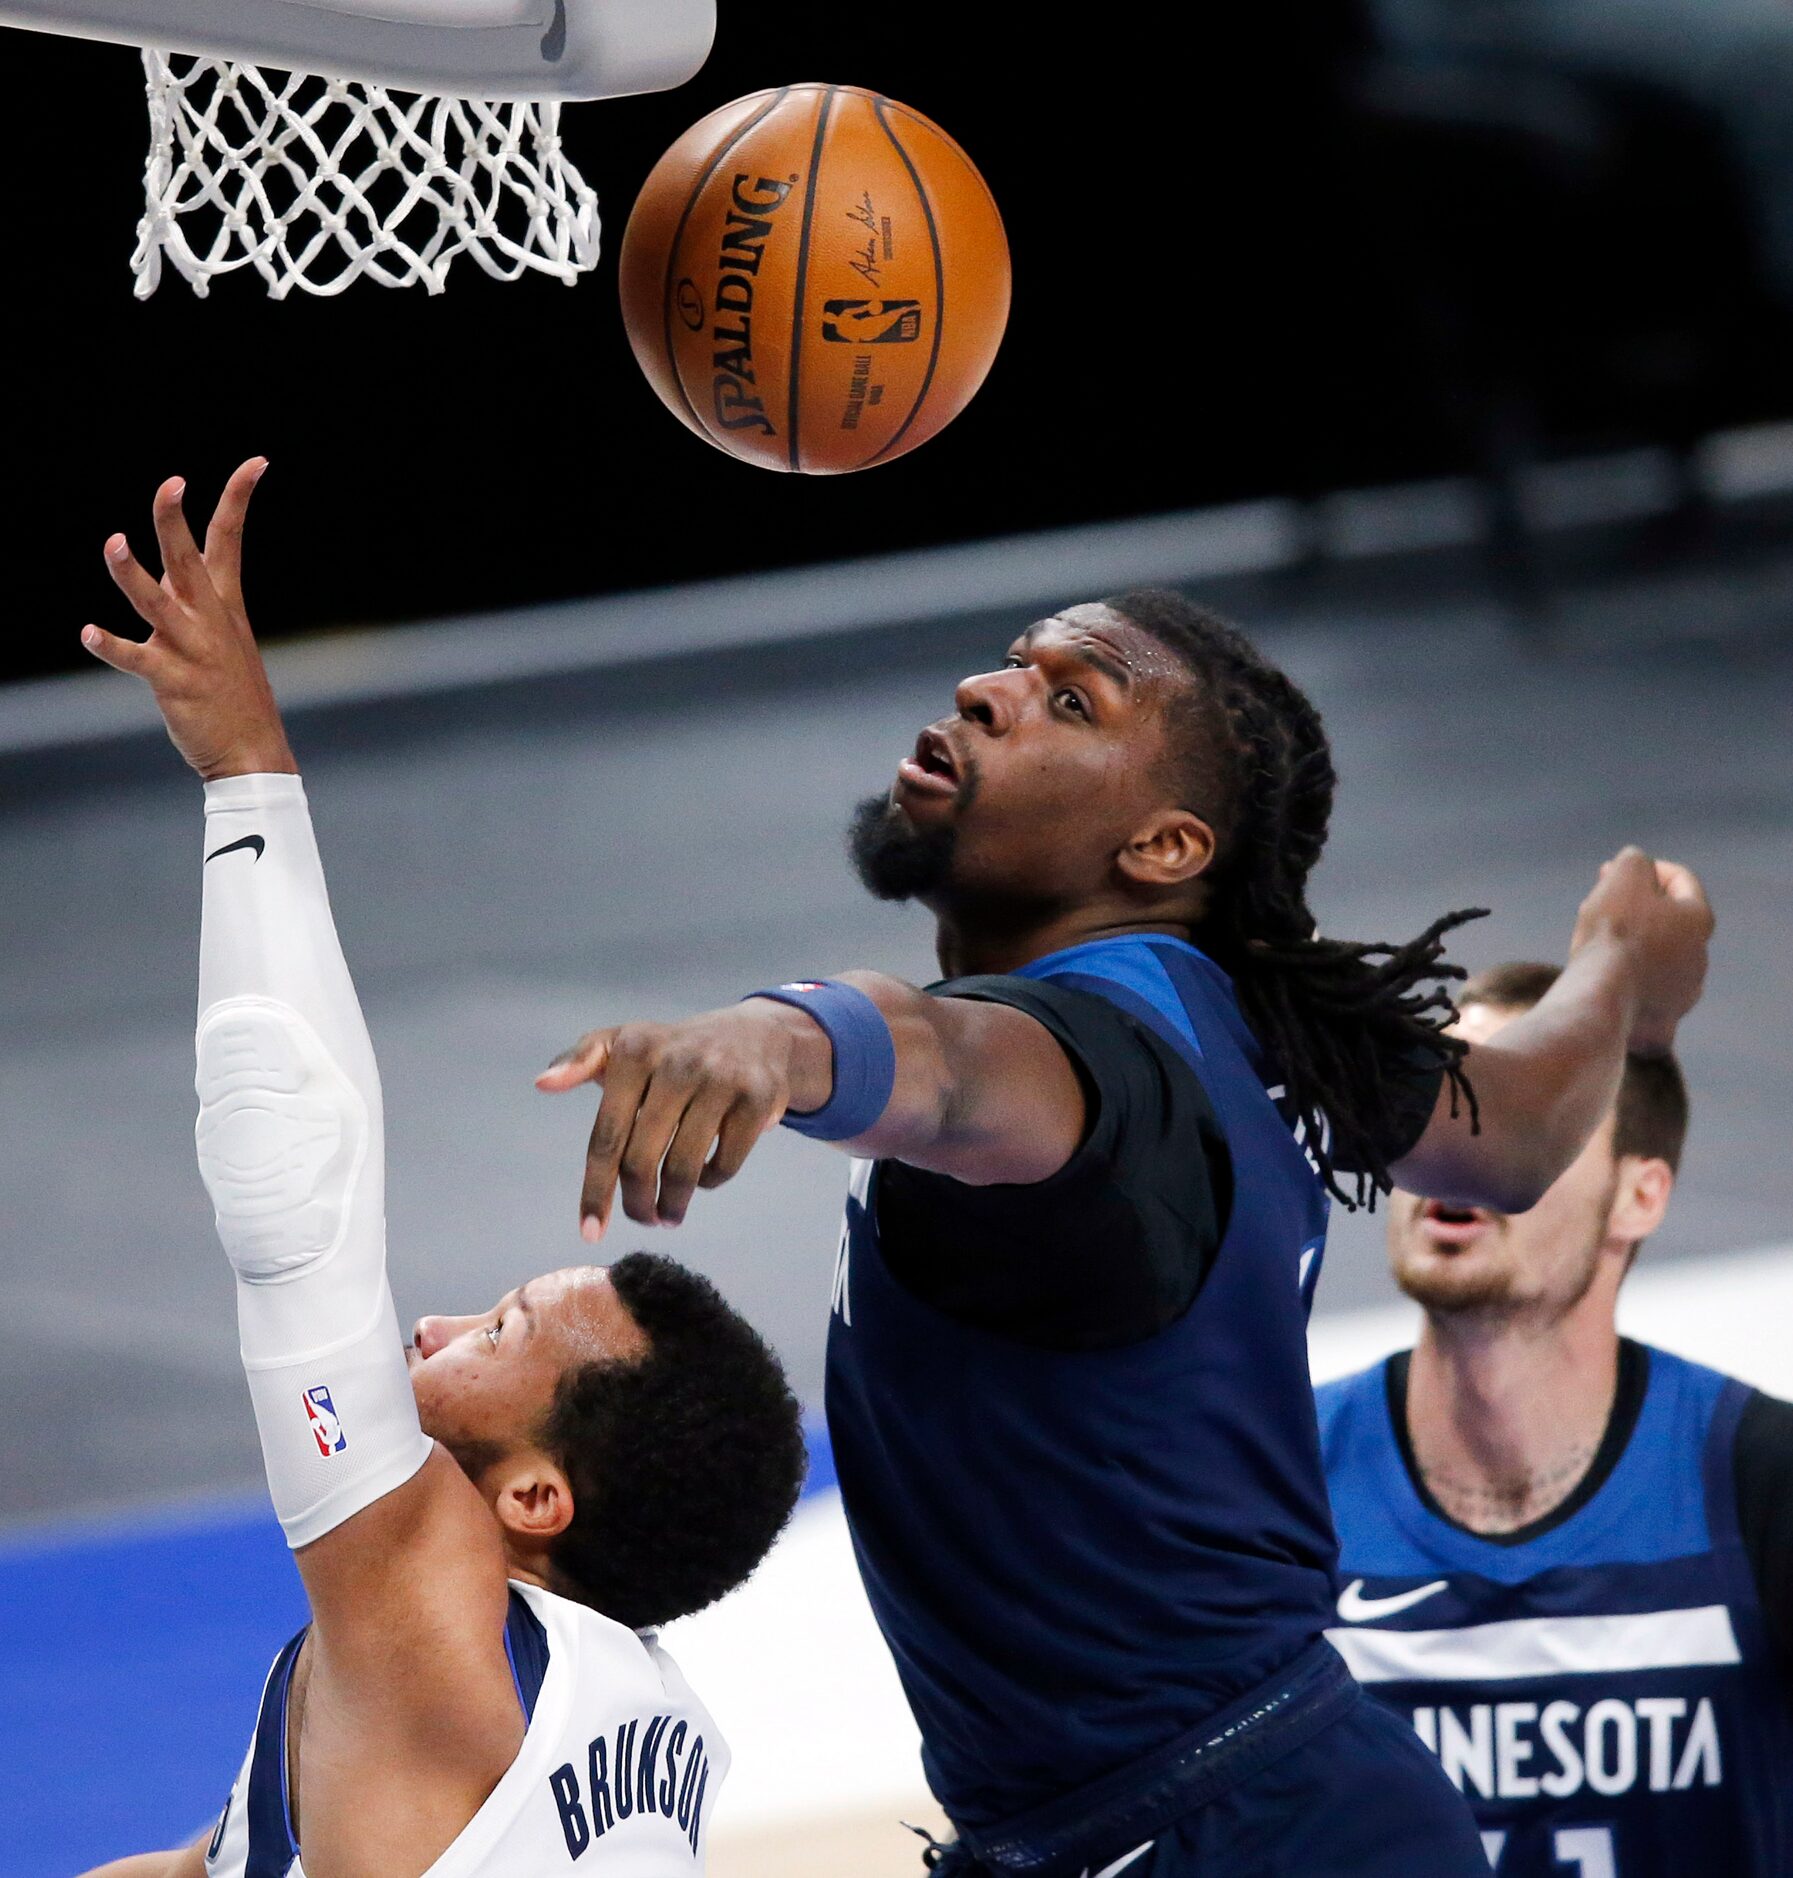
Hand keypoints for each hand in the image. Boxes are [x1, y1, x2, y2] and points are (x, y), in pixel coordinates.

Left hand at [81, 461, 294, 780]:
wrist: (252, 752)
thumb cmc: (236, 699)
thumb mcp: (226, 642)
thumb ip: (195, 606)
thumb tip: (169, 576)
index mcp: (224, 605)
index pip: (231, 538)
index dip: (241, 496)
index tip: (256, 463)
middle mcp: (208, 619)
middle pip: (188, 557)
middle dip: (175, 519)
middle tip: (172, 484)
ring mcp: (191, 649)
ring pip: (155, 601)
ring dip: (131, 572)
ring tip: (115, 543)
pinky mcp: (172, 681)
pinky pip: (136, 658)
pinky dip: (112, 645)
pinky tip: (89, 633)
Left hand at [535, 1005, 811, 1238]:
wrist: (755, 1036)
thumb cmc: (674, 1051)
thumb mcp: (626, 1043)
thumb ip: (581, 1060)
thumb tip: (541, 1083)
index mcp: (635, 1050)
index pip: (606, 1136)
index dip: (596, 1190)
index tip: (590, 1231)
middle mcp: (677, 1061)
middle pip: (642, 1160)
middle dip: (639, 1203)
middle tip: (643, 1218)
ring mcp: (721, 1079)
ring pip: (684, 1168)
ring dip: (673, 1204)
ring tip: (669, 1215)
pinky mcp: (758, 1099)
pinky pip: (725, 1164)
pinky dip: (710, 1181)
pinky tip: (703, 1180)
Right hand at [1570, 847, 1713, 1054]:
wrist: (1603, 996)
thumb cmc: (1615, 932)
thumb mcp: (1625, 876)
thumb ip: (1634, 860)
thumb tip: (1635, 863)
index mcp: (1699, 919)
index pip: (1681, 880)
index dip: (1647, 868)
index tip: (1611, 869)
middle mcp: (1700, 956)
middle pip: (1667, 919)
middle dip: (1635, 905)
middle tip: (1599, 899)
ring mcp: (1683, 992)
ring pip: (1656, 956)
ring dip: (1631, 941)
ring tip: (1593, 937)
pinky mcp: (1663, 1019)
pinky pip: (1645, 990)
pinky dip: (1628, 976)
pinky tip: (1605, 973)